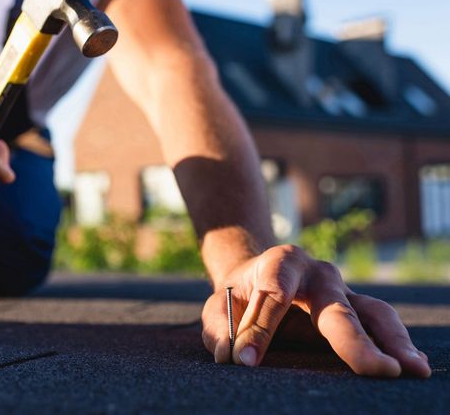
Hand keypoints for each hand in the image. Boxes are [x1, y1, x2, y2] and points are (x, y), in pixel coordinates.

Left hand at [201, 244, 431, 377]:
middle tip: (375, 368)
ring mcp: (342, 290)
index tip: (246, 361)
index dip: (259, 329)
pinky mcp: (356, 307)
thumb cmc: (238, 295)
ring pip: (371, 311)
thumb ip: (222, 331)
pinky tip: (412, 363)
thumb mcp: (219, 308)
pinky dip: (397, 342)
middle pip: (335, 305)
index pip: (273, 294)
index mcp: (279, 262)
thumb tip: (235, 359)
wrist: (258, 276)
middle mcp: (318, 272)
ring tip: (410, 369)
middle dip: (353, 338)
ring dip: (392, 341)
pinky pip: (380, 322)